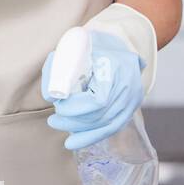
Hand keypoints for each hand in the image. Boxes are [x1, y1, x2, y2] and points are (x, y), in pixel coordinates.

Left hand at [40, 29, 144, 149]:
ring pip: (109, 125)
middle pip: (102, 115)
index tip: (59, 106)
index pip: (99, 100)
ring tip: (64, 136)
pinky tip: (78, 142)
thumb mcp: (75, 46)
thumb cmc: (94, 43)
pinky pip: (114, 126)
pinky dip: (95, 136)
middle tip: (53, 121)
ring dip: (84, 134)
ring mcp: (133, 98)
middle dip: (75, 122)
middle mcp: (129, 86)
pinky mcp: (131, 107)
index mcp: (117, 68)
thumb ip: (60, 67)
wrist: (121, 42)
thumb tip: (50, 94)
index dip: (77, 109)